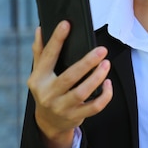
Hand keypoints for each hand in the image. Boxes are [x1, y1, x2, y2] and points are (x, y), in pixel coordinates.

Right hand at [26, 21, 112, 147]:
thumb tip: (40, 29)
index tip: (66, 24)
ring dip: (97, 78)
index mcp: (39, 79)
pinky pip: (94, 107)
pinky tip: (108, 83)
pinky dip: (104, 96)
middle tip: (102, 50)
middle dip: (87, 63)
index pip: (48, 56)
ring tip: (106, 64)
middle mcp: (48, 94)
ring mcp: (62, 107)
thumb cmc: (46, 90)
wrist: (48, 122)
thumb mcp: (39, 72)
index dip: (57, 40)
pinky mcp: (75, 116)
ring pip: (82, 92)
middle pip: (69, 77)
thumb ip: (40, 51)